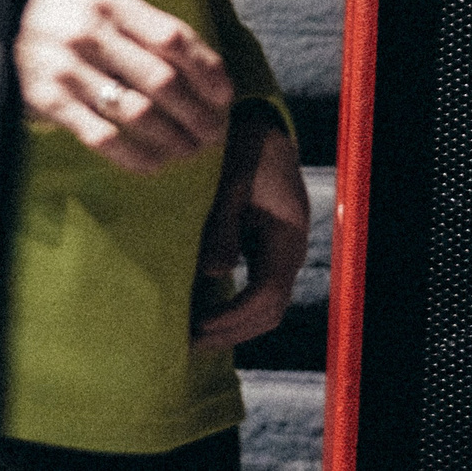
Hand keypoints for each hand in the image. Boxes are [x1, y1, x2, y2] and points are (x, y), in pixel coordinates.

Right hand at [14, 0, 233, 174]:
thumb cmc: (58, 16)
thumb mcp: (96, 1)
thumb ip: (140, 24)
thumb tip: (200, 63)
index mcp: (110, 1)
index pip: (174, 37)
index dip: (208, 70)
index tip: (226, 95)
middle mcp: (90, 32)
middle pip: (163, 80)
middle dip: (199, 112)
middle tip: (216, 132)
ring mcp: (67, 68)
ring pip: (137, 112)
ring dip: (173, 137)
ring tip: (192, 151)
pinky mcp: (47, 102)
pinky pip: (101, 137)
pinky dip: (134, 156)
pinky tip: (154, 164)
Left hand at [192, 105, 309, 348]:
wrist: (260, 128)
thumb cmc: (244, 148)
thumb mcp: (231, 178)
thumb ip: (223, 223)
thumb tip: (212, 272)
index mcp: (287, 236)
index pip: (266, 296)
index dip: (231, 318)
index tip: (194, 327)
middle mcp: (288, 252)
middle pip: (268, 313)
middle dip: (228, 332)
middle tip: (183, 342)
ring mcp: (278, 253)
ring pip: (263, 308)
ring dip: (228, 326)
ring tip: (186, 332)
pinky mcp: (264, 251)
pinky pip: (253, 293)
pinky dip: (228, 309)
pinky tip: (196, 309)